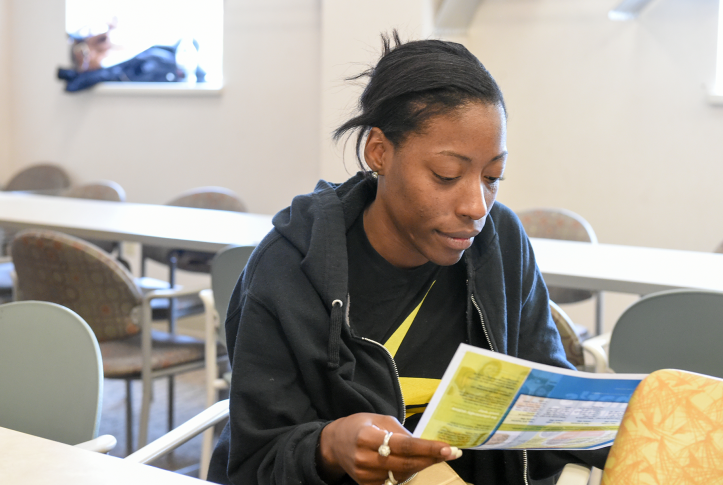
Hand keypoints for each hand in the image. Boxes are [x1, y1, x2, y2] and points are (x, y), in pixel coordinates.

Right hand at [316, 413, 460, 484]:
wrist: (334, 445)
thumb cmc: (360, 427)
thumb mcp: (379, 419)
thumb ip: (400, 432)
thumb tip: (423, 445)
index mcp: (367, 437)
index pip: (403, 445)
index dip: (427, 448)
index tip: (448, 449)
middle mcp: (365, 459)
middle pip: (406, 463)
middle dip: (431, 458)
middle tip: (452, 453)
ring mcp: (365, 475)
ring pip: (402, 475)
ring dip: (422, 465)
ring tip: (434, 455)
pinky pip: (394, 482)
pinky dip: (408, 473)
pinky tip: (415, 463)